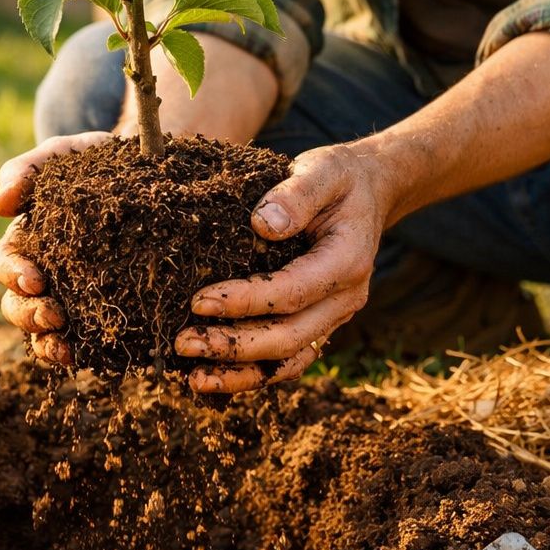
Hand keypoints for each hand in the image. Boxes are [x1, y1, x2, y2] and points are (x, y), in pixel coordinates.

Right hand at [0, 131, 114, 365]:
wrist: (149, 171)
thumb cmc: (98, 162)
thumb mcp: (65, 154)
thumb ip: (29, 168)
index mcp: (28, 241)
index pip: (7, 265)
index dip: (14, 275)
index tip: (35, 278)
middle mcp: (44, 275)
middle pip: (18, 306)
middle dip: (29, 316)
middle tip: (54, 316)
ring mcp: (72, 297)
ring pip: (44, 332)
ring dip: (48, 343)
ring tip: (66, 348)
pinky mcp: (104, 312)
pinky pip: (88, 341)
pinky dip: (86, 352)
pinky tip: (97, 357)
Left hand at [174, 143, 391, 392]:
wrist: (367, 194)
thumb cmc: (339, 180)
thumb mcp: (321, 171)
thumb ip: (296, 194)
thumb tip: (263, 224)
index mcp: (347, 262)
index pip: (291, 293)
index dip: (244, 302)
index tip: (198, 302)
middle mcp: (345, 299)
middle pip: (289, 338)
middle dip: (234, 346)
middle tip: (183, 343)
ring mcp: (333, 317)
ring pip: (289, 361)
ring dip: (240, 373)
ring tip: (193, 378)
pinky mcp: (318, 325)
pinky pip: (287, 360)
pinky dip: (252, 374)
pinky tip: (213, 377)